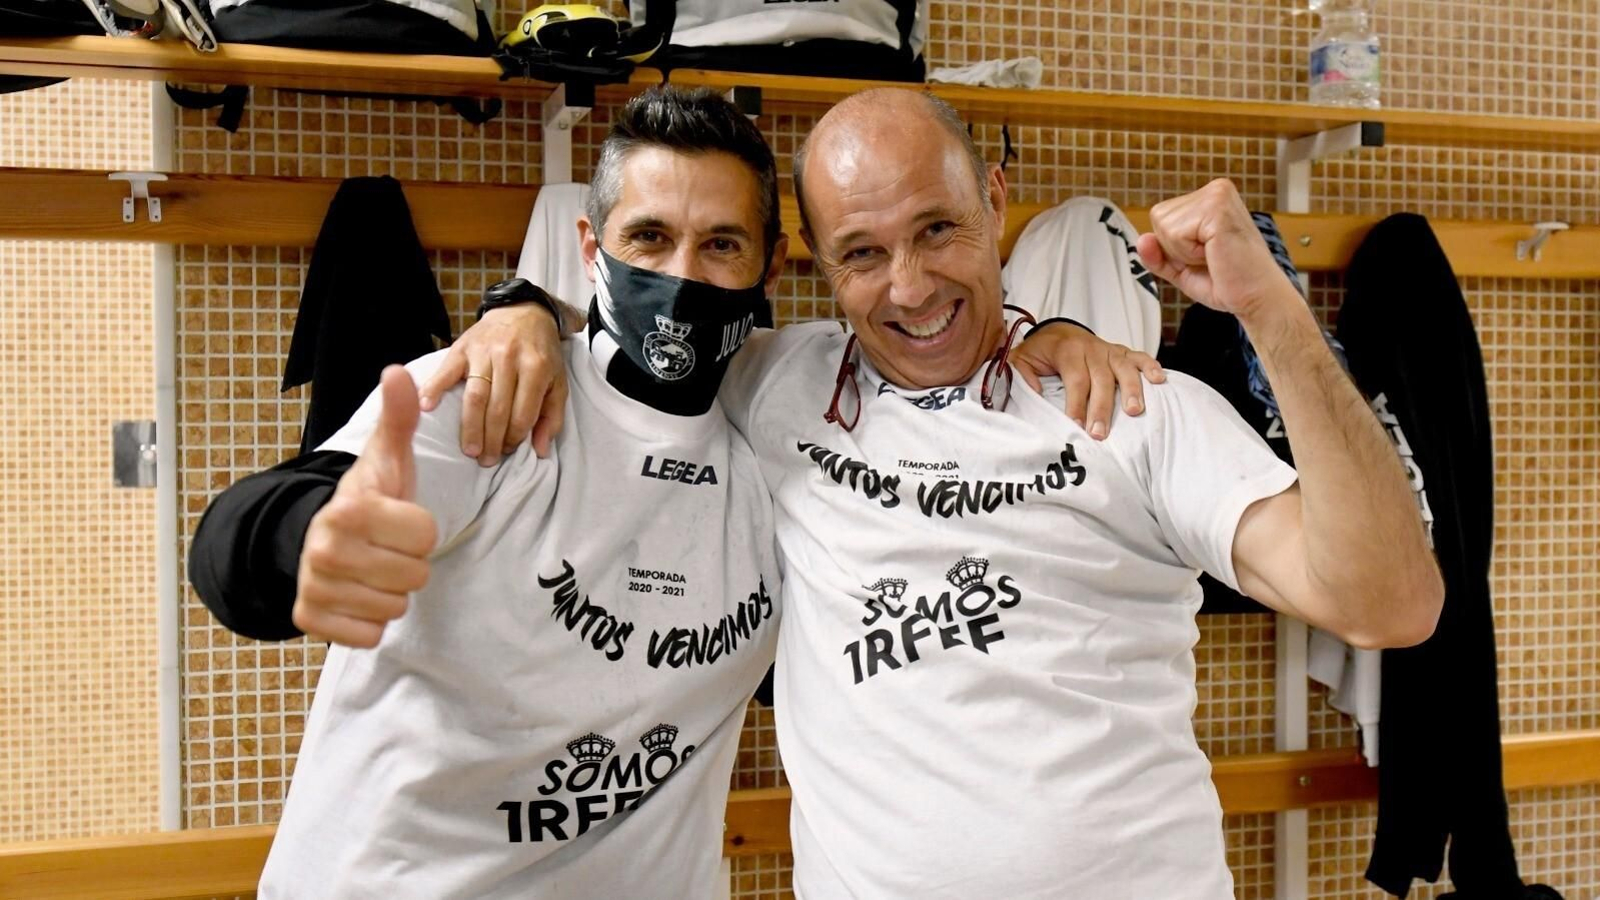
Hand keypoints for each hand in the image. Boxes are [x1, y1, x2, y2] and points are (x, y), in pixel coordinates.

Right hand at [294, 366, 437, 647]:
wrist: (319, 537)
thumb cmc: (370, 499)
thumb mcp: (389, 458)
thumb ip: (399, 417)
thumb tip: (399, 372)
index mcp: (351, 509)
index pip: (427, 537)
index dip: (421, 531)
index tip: (398, 520)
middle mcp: (325, 548)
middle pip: (414, 577)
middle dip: (408, 564)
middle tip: (385, 548)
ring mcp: (314, 585)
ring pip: (394, 608)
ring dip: (390, 592)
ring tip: (370, 568)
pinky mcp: (309, 618)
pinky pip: (370, 635)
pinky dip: (369, 621)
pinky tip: (356, 594)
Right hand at [416, 303, 566, 465]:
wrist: (524, 312)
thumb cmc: (542, 353)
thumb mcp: (558, 381)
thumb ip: (552, 416)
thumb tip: (540, 450)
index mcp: (536, 367)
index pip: (523, 413)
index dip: (515, 438)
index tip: (508, 451)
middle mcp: (510, 358)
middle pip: (498, 408)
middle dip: (492, 440)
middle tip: (486, 460)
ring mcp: (484, 352)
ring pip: (475, 396)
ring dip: (470, 427)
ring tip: (469, 450)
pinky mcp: (462, 347)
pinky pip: (446, 371)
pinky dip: (434, 388)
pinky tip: (426, 407)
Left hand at [1010, 324, 1165, 439]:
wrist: (1058, 331)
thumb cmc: (1040, 353)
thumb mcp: (1021, 360)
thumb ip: (1021, 375)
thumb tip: (1035, 393)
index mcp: (1067, 350)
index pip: (1075, 378)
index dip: (1077, 403)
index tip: (1077, 425)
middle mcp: (1091, 348)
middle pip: (1101, 378)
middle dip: (1101, 407)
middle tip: (1100, 433)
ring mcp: (1109, 349)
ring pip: (1123, 368)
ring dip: (1131, 390)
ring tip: (1134, 412)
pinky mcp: (1122, 352)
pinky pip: (1140, 356)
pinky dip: (1151, 366)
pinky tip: (1159, 381)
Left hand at [1136, 178, 1295, 319]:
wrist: (1256, 298)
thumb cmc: (1229, 282)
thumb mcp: (1182, 268)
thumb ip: (1158, 254)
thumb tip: (1142, 239)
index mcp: (1210, 198)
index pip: (1161, 216)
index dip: (1174, 246)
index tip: (1205, 255)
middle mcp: (1215, 190)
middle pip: (1159, 218)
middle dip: (1177, 248)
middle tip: (1211, 258)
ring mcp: (1217, 195)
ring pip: (1164, 226)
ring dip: (1184, 252)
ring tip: (1214, 256)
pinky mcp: (1217, 208)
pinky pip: (1175, 234)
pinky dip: (1189, 253)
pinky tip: (1215, 254)